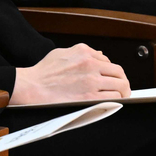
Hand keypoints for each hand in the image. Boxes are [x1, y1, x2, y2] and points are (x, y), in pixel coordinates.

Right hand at [9, 43, 129, 104]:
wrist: (32, 86)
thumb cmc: (44, 71)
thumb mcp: (63, 52)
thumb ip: (84, 52)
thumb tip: (100, 55)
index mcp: (85, 53)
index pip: (109, 61)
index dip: (113, 71)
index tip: (113, 78)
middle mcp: (90, 65)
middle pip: (119, 73)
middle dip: (123, 82)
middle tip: (123, 89)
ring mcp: (91, 82)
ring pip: (119, 87)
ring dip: (122, 93)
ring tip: (120, 97)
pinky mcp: (89, 98)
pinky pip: (111, 99)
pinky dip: (115, 101)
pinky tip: (112, 103)